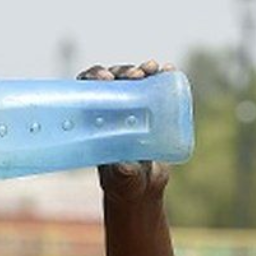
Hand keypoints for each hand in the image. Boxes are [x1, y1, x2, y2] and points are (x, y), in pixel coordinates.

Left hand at [78, 60, 173, 203]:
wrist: (144, 187)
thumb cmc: (124, 184)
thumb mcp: (122, 180)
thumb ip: (123, 174)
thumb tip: (124, 165)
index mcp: (93, 120)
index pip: (86, 90)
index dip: (93, 76)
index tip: (106, 78)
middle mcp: (109, 110)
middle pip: (112, 80)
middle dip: (122, 71)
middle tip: (136, 75)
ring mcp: (131, 109)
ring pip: (133, 80)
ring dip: (142, 69)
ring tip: (153, 68)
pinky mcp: (151, 111)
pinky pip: (155, 88)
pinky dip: (162, 76)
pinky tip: (168, 69)